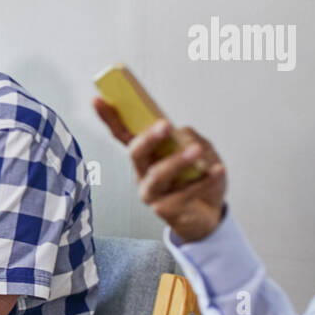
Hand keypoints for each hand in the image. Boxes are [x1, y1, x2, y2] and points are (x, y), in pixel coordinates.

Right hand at [93, 98, 227, 242]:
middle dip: (148, 138)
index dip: (109, 117)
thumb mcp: (200, 151)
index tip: (97, 100)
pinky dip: (205, 180)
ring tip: (196, 151)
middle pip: (136, 153)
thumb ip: (190, 139)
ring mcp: (151, 194)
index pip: (123, 134)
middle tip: (165, 125)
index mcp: (146, 156)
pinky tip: (217, 170)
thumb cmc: (198, 180)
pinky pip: (185, 192)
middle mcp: (142, 174)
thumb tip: (183, 135)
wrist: (208, 215)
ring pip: (158, 174)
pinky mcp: (166, 210)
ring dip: (177, 160)